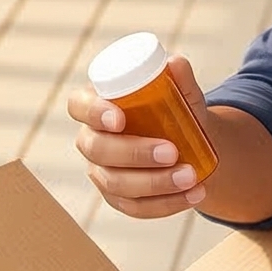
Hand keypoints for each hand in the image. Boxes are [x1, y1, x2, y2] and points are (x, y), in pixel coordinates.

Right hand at [68, 53, 214, 219]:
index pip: (78, 105)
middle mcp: (92, 140)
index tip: (120, 118)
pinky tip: (193, 195)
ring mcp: (102, 172)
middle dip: (134, 153)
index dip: (93, 112)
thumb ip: (180, 80)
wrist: (191, 145)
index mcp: (97, 105)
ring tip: (192, 176)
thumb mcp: (182, 95)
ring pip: (116, 183)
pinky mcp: (119, 199)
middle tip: (172, 151)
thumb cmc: (175, 111)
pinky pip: (135, 207)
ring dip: (156, 183)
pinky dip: (167, 203)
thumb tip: (176, 63)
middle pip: (97, 150)